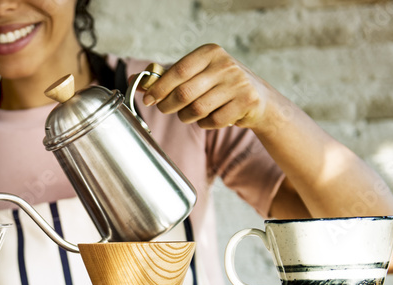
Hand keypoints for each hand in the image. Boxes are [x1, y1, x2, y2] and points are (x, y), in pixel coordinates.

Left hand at [139, 43, 279, 130]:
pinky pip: (212, 121)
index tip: (149, 99)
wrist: (258, 97)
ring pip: (197, 109)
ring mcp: (238, 83)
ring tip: (188, 114)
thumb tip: (134, 82)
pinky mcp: (246, 102)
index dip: (159, 88)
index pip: (178, 71)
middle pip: (185, 93)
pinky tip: (208, 118)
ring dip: (186, 117)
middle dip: (169, 105)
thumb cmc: (218, 85)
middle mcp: (226, 65)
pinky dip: (204, 124)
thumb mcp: (196, 75)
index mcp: (210, 52)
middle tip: (164, 109)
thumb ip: (166, 78)